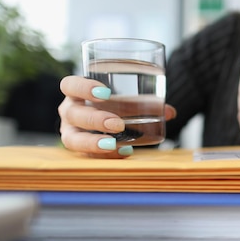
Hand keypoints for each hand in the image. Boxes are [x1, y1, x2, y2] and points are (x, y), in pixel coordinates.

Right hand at [58, 75, 175, 157]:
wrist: (101, 118)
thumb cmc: (112, 105)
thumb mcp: (126, 100)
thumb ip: (146, 103)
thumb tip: (170, 112)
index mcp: (75, 93)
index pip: (70, 85)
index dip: (83, 88)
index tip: (105, 92)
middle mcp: (69, 112)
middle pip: (73, 114)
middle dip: (95, 119)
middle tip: (117, 124)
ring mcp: (71, 132)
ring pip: (73, 139)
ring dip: (93, 142)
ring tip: (113, 144)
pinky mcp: (80, 150)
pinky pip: (87, 155)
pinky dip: (105, 155)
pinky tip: (124, 152)